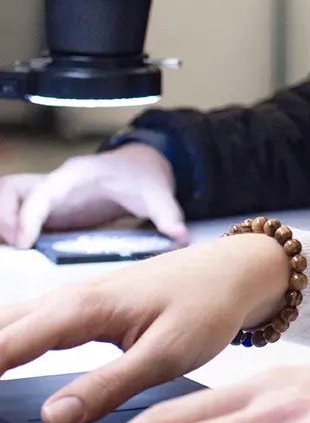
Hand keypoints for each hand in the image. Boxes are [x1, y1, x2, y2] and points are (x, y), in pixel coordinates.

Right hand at [0, 144, 187, 248]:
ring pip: (7, 199)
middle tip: (15, 248)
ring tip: (12, 254)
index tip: (25, 242)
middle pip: (11, 189)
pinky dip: (8, 231)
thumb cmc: (141, 177)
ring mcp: (45, 194)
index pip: (44, 191)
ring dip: (3, 224)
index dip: (30, 215)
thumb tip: (179, 235)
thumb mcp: (156, 192)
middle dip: (5, 216)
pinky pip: (13, 216)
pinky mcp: (43, 210)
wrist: (137, 168)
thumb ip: (167, 213)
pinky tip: (16, 255)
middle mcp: (55, 181)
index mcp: (78, 173)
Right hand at [0, 234, 289, 422]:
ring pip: (1, 324)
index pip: (0, 347)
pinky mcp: (76, 308)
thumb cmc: (209, 306)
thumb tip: (51, 418)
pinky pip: (17, 324)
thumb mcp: (169, 353)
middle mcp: (65, 299)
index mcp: (80, 309)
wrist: (238, 270)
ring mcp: (67, 299)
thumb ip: (109, 386)